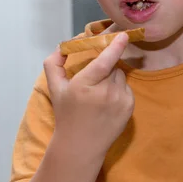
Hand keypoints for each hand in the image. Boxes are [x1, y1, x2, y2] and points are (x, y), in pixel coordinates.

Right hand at [43, 32, 134, 157]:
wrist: (81, 146)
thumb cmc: (67, 114)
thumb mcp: (55, 89)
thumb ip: (53, 64)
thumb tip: (62, 46)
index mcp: (84, 85)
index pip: (104, 62)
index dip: (115, 47)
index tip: (124, 36)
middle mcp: (104, 93)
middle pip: (112, 65)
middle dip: (105, 67)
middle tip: (94, 80)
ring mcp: (118, 101)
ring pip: (121, 75)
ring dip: (112, 78)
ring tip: (100, 93)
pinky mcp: (129, 108)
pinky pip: (127, 87)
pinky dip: (119, 89)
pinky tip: (108, 102)